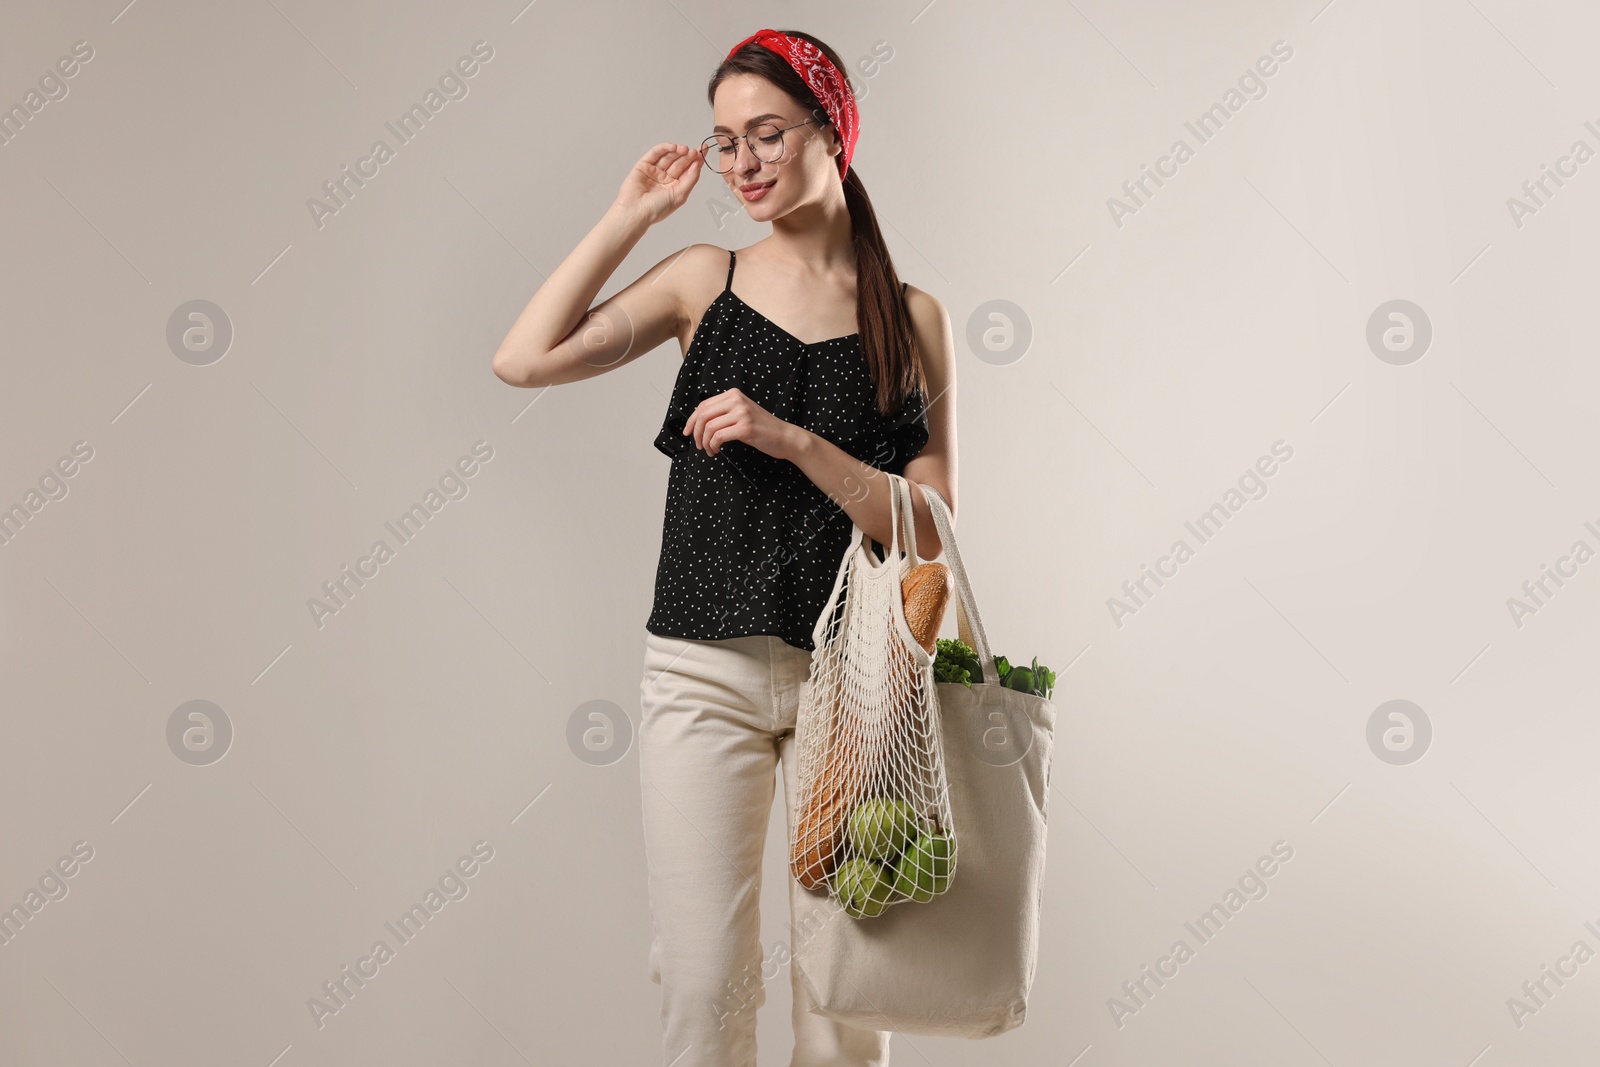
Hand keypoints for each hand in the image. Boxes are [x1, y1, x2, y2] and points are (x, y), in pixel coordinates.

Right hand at [614, 143, 702, 226]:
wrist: (636, 211)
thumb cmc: (656, 209)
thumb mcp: (680, 195)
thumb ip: (691, 179)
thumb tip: (698, 164)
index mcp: (674, 187)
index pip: (688, 170)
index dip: (696, 160)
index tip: (703, 150)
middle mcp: (665, 179)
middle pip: (679, 162)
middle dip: (688, 155)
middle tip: (694, 151)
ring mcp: (654, 171)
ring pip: (668, 156)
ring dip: (678, 151)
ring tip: (685, 149)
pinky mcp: (643, 165)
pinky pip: (655, 153)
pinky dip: (665, 148)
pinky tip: (673, 147)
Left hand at [683, 388, 802, 459]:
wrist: (784, 437)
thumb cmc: (762, 428)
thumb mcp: (741, 413)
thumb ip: (724, 412)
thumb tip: (698, 422)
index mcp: (733, 394)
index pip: (703, 405)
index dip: (691, 420)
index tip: (687, 432)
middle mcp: (736, 400)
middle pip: (703, 415)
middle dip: (696, 432)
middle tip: (698, 445)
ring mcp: (741, 413)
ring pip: (709, 427)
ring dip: (705, 442)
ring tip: (709, 450)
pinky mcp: (745, 427)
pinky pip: (719, 436)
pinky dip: (713, 445)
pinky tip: (716, 450)